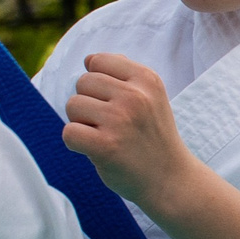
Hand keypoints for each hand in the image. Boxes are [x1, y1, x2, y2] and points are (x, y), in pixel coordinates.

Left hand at [62, 53, 196, 214]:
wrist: (170, 179)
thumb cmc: (153, 137)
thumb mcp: (151, 97)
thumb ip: (124, 74)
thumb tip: (89, 58)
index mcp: (146, 78)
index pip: (98, 61)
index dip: (97, 82)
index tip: (114, 102)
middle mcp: (134, 95)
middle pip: (82, 82)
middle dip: (89, 103)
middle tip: (111, 124)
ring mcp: (120, 120)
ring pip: (72, 105)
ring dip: (82, 122)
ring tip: (106, 136)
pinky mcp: (106, 146)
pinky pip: (69, 132)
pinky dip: (76, 143)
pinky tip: (96, 150)